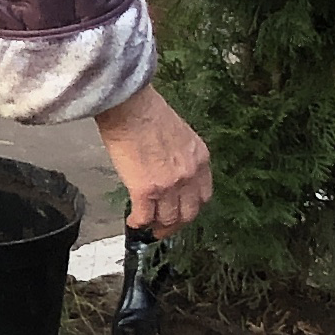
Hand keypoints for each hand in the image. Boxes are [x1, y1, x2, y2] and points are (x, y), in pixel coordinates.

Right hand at [93, 83, 210, 232]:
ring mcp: (169, 184)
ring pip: (169, 219)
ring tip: (147, 226)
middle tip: (164, 228)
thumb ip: (179, 155)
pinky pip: (145, 216)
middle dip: (176, 224)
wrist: (130, 106)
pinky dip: (138, 222)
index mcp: (200, 158)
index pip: (204, 195)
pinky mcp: (146, 190)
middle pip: (189, 213)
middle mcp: (189, 175)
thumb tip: (166, 168)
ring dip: (157, 226)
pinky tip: (133, 221)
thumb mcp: (178, 133)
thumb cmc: (147, 111)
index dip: (192, 208)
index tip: (182, 212)